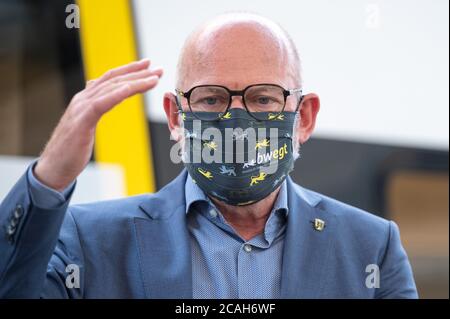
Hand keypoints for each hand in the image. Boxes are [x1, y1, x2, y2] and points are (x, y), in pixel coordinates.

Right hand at [34, 59, 162, 191]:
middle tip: (158, 69)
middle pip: (114, 80)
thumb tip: (104, 102)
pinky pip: (102, 103)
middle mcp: (83, 99)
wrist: (53, 169)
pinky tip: (131, 88)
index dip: (129, 71)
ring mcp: (81, 108)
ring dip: (135, 81)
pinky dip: (117, 94)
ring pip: (112, 88)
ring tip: (154, 78)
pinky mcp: (81, 121)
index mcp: (85, 100)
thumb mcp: (86, 125)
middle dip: (138, 73)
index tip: (148, 67)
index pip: (110, 79)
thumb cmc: (70, 151)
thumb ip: (94, 111)